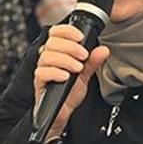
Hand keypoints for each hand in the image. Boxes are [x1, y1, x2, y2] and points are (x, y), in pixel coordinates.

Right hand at [33, 24, 110, 141]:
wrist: (62, 113)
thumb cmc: (69, 93)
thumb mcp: (84, 75)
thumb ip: (92, 62)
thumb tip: (103, 50)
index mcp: (57, 53)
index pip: (55, 32)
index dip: (67, 31)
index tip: (80, 37)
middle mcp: (47, 59)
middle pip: (52, 42)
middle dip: (70, 47)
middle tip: (83, 57)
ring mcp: (42, 71)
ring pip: (47, 56)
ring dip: (65, 60)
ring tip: (77, 69)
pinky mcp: (39, 83)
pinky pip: (41, 73)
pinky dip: (55, 72)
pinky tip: (66, 76)